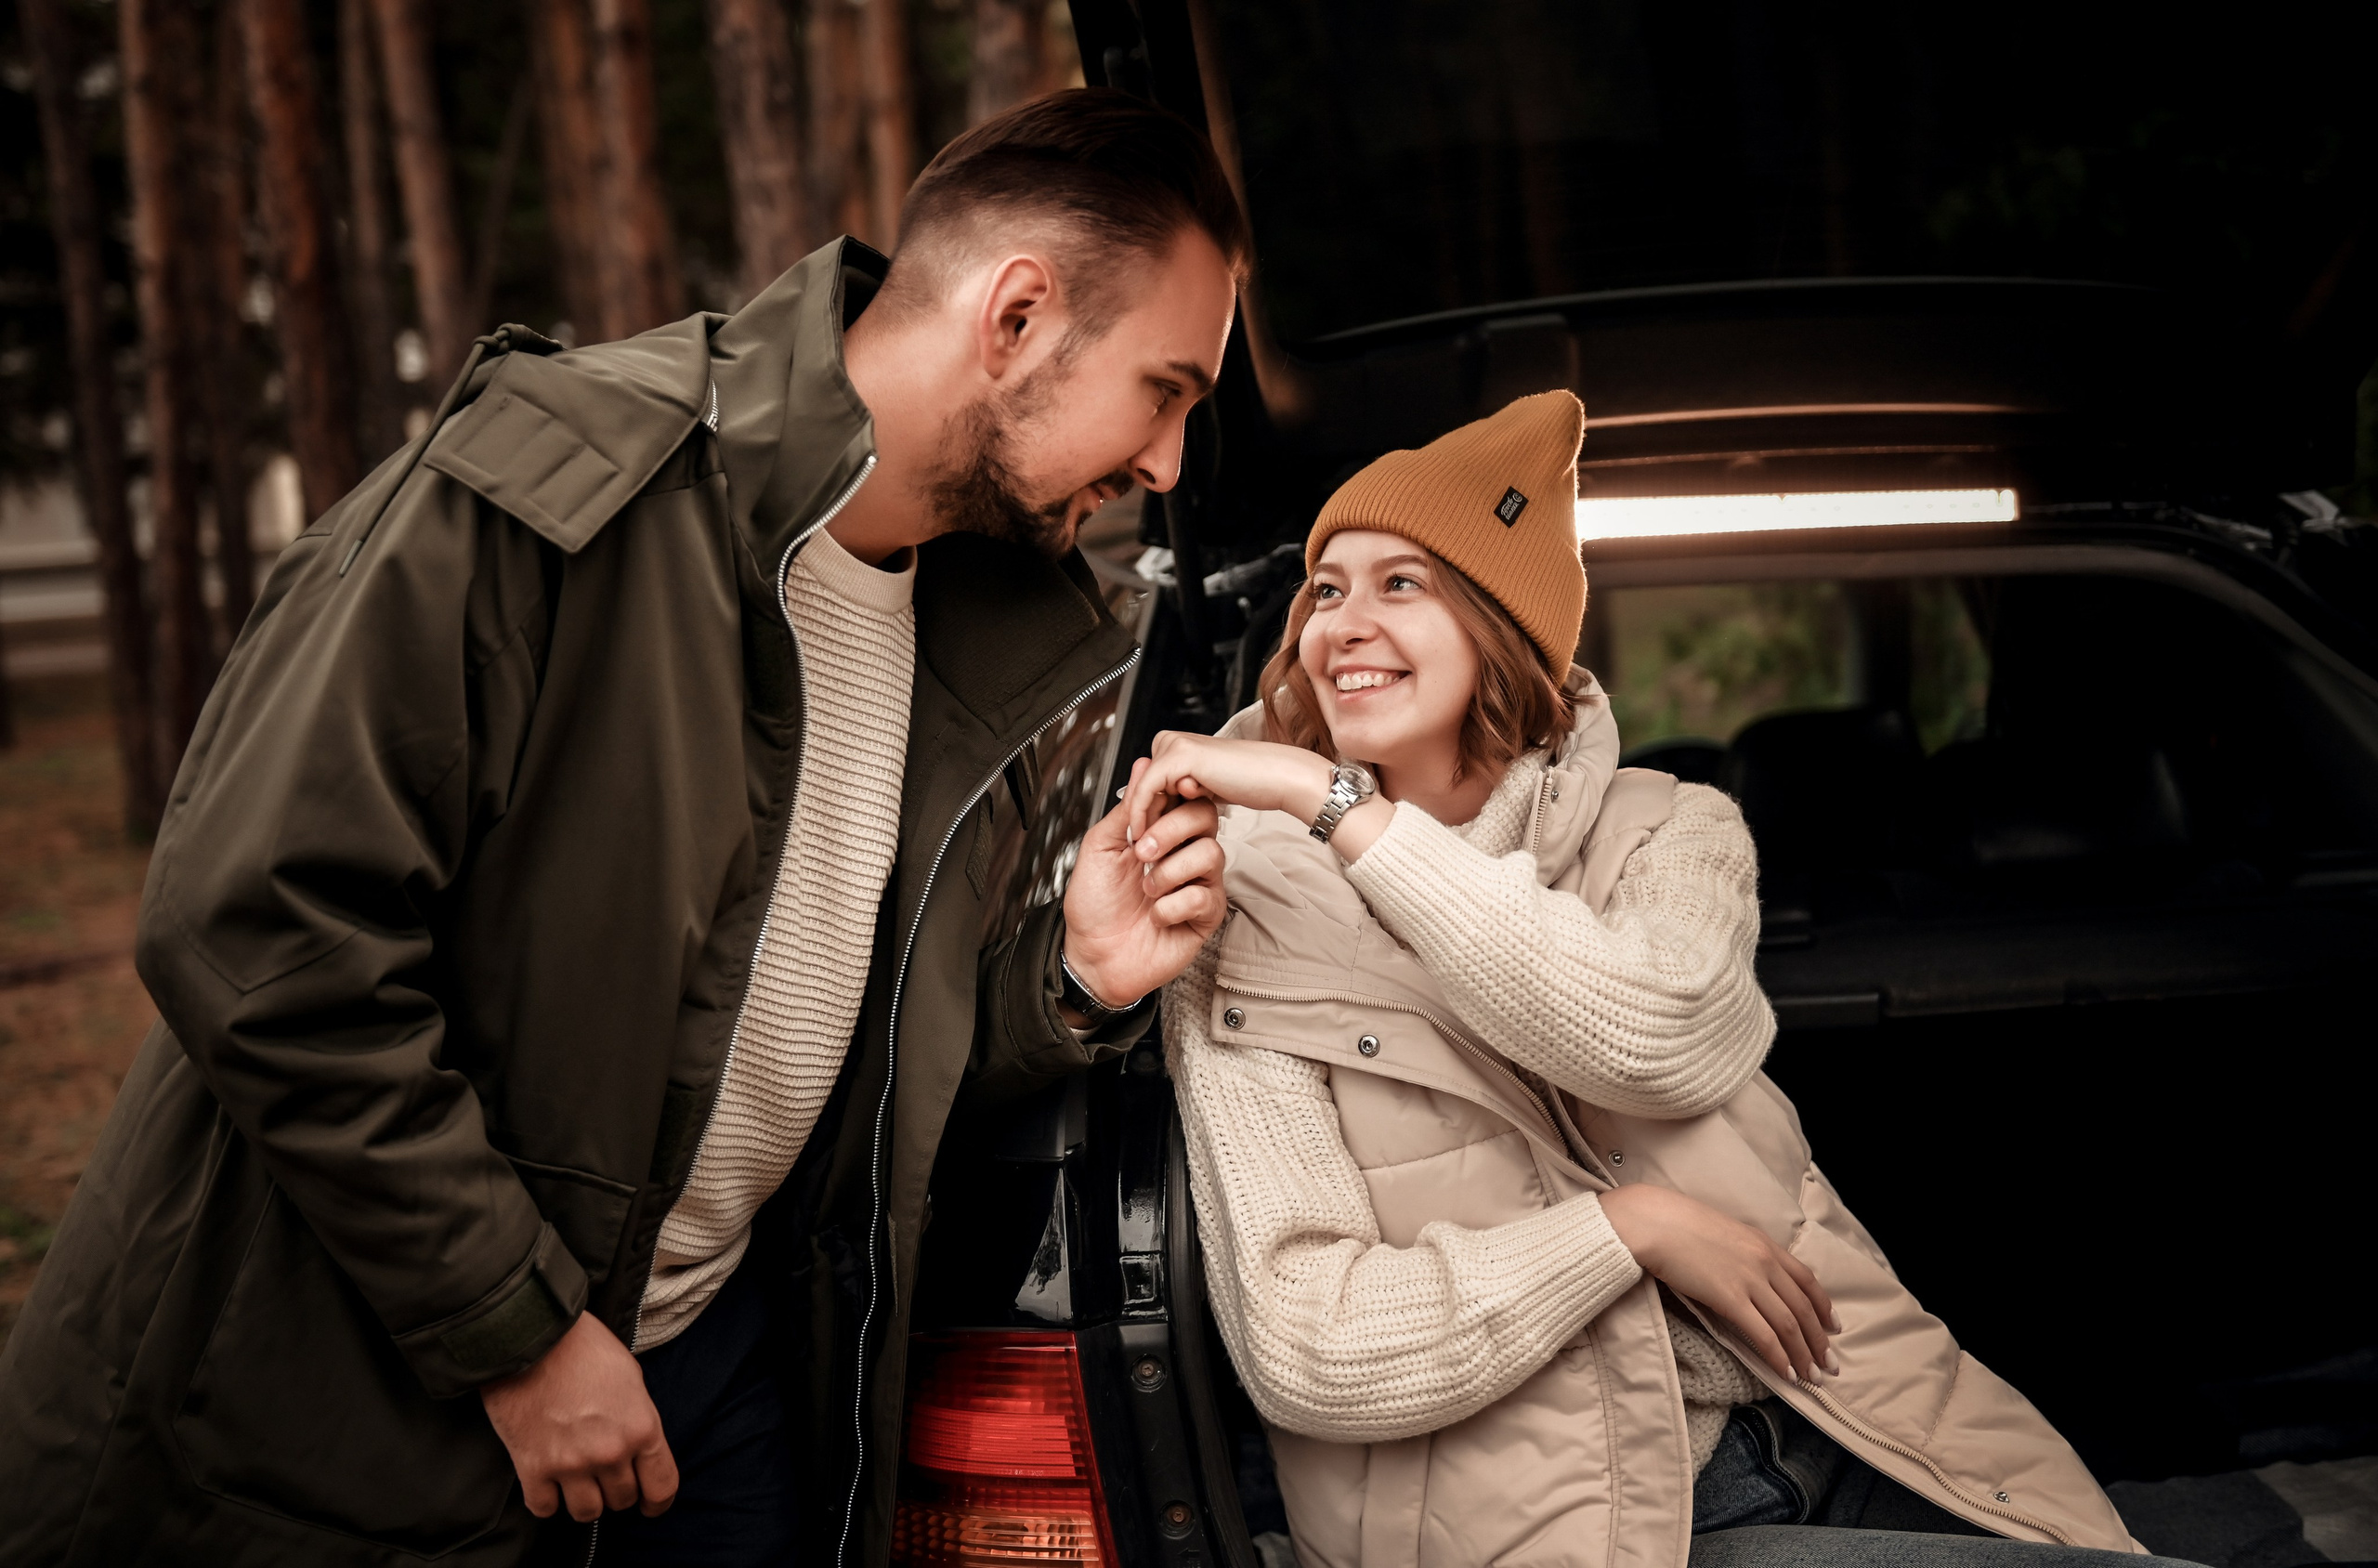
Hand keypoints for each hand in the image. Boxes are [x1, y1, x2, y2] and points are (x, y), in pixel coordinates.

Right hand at [480, 1312, 677, 1522]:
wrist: (532, 1335)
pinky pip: (545, 1509)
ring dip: (584, 1500)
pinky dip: (547, 1500)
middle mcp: (610, 1453)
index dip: (658, 1503)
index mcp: (641, 1428)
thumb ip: (637, 1419)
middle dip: (617, 1491)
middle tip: (605, 1474)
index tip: (650, 1505)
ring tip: (577, 1480)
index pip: (662, 1488)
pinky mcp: (532, 1468)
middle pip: (622, 1501)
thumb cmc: (584, 1347)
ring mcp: (571, 1464)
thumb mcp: (630, 1378)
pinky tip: (547, 1482)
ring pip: (587, 1513)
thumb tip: (637, 1448)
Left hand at [1061, 763, 1225, 1008]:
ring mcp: (1198, 884)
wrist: (1092, 956)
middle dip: (1172, 830)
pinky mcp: (1205, 916)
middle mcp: (1184, 854)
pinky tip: (1156, 916)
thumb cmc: (1094, 906)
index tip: (1155, 804)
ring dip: (1169, 872)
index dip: (1174, 795)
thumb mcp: (1100, 847)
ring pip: (1211, 854)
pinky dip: (1172, 906)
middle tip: (1141, 852)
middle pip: (1206, 817)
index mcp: (1161, 834)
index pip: (1185, 797)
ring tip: (1146, 890)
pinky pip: (1204, 896)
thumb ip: (1127, 809)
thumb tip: (1143, 766)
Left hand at [1120, 732, 1336, 841]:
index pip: (1142, 783)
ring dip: (1139, 819)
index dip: (1140, 812)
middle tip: (1137, 847)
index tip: (1138, 839)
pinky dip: (1142, 816)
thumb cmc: (1249, 782)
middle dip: (1138, 817)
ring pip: (1139, 788)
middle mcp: (1170, 741)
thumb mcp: (1202, 789)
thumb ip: (1180, 793)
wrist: (1276, 777)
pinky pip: (1146, 790)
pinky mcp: (1179, 756)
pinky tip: (1145, 837)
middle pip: (1138, 785)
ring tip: (1142, 847)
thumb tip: (1153, 810)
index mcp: (1175, 745)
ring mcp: (1173, 745)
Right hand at [1599, 1184, 1839, 1383]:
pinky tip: (1785, 1373)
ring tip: (1812, 1378)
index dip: (1824, 1307)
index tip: (1833, 1327)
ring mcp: (1749, 1280)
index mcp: (1765, 1244)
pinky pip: (1763, 1334)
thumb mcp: (1725, 1233)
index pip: (1807, 1280)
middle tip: (1830, 1365)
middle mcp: (1765, 1262)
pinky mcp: (1730, 1298)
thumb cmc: (1680, 1225)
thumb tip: (1751, 1276)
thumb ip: (1745, 1253)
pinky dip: (1778, 1357)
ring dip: (1804, 1355)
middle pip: (1803, 1308)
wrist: (1655, 1222)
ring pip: (1789, 1325)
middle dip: (1820, 1341)